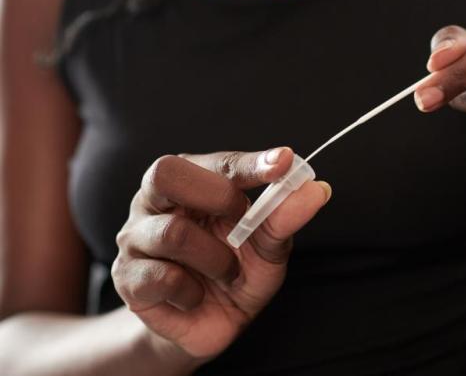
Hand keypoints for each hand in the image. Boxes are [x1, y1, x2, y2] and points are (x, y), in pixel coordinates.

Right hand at [112, 148, 330, 360]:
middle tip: (241, 222)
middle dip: (217, 196)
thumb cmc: (238, 272)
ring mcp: (135, 237)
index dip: (250, 163)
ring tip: (227, 273)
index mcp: (193, 180)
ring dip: (216, 259)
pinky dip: (193, 292)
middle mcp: (156, 200)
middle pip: (167, 173)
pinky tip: (196, 295)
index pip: (219, 162)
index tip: (283, 162)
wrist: (212, 324)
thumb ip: (284, 218)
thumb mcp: (269, 248)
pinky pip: (163, 278)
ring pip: (172, 233)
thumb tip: (316, 189)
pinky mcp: (127, 277)